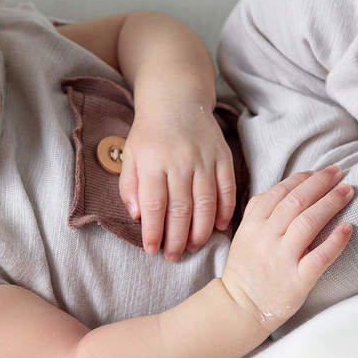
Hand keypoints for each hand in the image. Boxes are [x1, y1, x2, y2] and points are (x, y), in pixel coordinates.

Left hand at [118, 103, 236, 260]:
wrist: (176, 100)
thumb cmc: (150, 133)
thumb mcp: (130, 155)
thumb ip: (130, 186)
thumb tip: (137, 216)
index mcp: (154, 162)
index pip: (154, 205)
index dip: (153, 232)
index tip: (152, 250)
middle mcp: (180, 161)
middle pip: (181, 209)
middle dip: (177, 238)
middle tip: (173, 256)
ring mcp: (204, 159)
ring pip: (206, 203)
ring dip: (201, 231)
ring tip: (194, 247)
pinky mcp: (223, 157)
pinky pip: (227, 189)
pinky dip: (225, 210)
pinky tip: (219, 227)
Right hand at [220, 167, 354, 331]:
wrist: (240, 308)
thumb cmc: (246, 269)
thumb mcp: (245, 234)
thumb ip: (261, 211)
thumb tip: (289, 186)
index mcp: (253, 224)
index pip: (280, 192)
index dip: (302, 178)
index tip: (319, 171)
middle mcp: (267, 238)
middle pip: (297, 201)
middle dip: (320, 183)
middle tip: (339, 172)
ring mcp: (282, 259)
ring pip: (308, 222)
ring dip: (330, 203)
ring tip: (347, 192)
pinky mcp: (297, 280)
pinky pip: (320, 257)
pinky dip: (335, 240)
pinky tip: (348, 228)